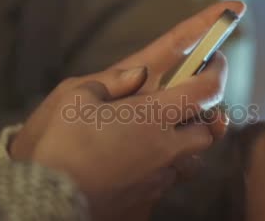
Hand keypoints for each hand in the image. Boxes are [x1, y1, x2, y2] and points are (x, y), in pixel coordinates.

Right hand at [11, 1, 243, 219]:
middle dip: (203, 116)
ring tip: (160, 139)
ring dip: (184, 147)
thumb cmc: (59, 145)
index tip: (216, 60)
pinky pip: (165, 184)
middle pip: (208, 131)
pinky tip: (134, 167)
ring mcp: (158, 180)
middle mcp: (165, 150)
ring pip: (191, 161)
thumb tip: (138, 72)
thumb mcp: (76, 98)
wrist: (46, 201)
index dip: (217, 71)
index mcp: (152, 117)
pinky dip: (159, 172)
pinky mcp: (147, 204)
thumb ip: (112, 82)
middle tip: (185, 106)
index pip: (205, 91)